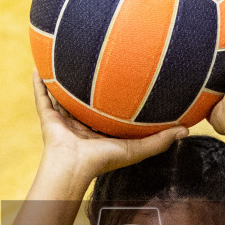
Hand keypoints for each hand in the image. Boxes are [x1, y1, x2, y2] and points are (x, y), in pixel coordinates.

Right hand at [32, 74, 186, 189]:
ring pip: (61, 95)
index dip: (112, 96)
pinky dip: (38, 82)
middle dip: (87, 83)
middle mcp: (80, 123)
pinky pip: (41, 96)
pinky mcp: (47, 117)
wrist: (73, 167)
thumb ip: (160, 140)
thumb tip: (187, 129)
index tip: (123, 76)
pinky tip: (38, 65)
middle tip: (94, 60)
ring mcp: (62, 120)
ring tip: (63, 57)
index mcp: (98, 130)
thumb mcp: (137, 149)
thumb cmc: (103, 161)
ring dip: (62, 79)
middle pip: (83, 100)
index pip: (106, 110)